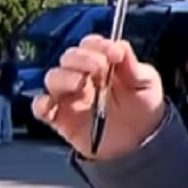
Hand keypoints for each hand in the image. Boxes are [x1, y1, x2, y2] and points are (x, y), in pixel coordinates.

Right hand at [31, 35, 164, 160]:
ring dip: (64, 76)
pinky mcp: (61, 119)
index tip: (115, 53)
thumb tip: (121, 45)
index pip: (91, 45)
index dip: (99, 45)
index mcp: (102, 63)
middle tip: (99, 66)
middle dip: (82, 58)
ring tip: (81, 82)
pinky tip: (50, 104)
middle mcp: (83, 76)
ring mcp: (70, 97)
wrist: (141, 142)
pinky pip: (41, 108)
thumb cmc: (143, 107)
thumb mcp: (146, 83)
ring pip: (53, 78)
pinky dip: (41, 104)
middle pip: (69, 58)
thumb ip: (134, 67)